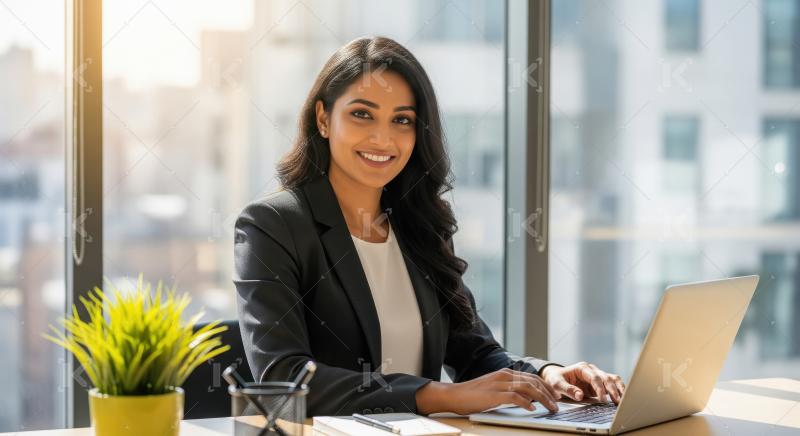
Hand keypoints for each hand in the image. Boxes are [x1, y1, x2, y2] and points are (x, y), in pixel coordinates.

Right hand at [416, 368, 560, 414]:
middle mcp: (504, 375)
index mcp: (505, 373)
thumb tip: (527, 399)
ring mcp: (499, 384)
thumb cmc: (473, 395)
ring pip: (528, 388)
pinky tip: (532, 409)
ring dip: (542, 398)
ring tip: (550, 408)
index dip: (546, 386)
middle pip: (533, 381)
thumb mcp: (495, 390)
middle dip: (548, 393)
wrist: (455, 395)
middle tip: (557, 403)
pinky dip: (526, 402)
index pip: (532, 377)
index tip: (555, 396)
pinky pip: (515, 397)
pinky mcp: (494, 394)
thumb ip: (510, 391)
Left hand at [540, 362, 625, 403]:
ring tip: (623, 400)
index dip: (600, 388)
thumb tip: (580, 396)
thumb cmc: (555, 379)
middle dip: (612, 390)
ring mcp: (597, 376)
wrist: (555, 377)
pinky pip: (612, 384)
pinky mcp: (599, 383)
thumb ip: (568, 389)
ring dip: (619, 388)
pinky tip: (622, 398)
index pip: (594, 377)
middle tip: (617, 402)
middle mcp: (591, 370)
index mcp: (582, 368)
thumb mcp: (556, 384)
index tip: (602, 399)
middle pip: (606, 378)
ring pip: (612, 379)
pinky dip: (618, 390)